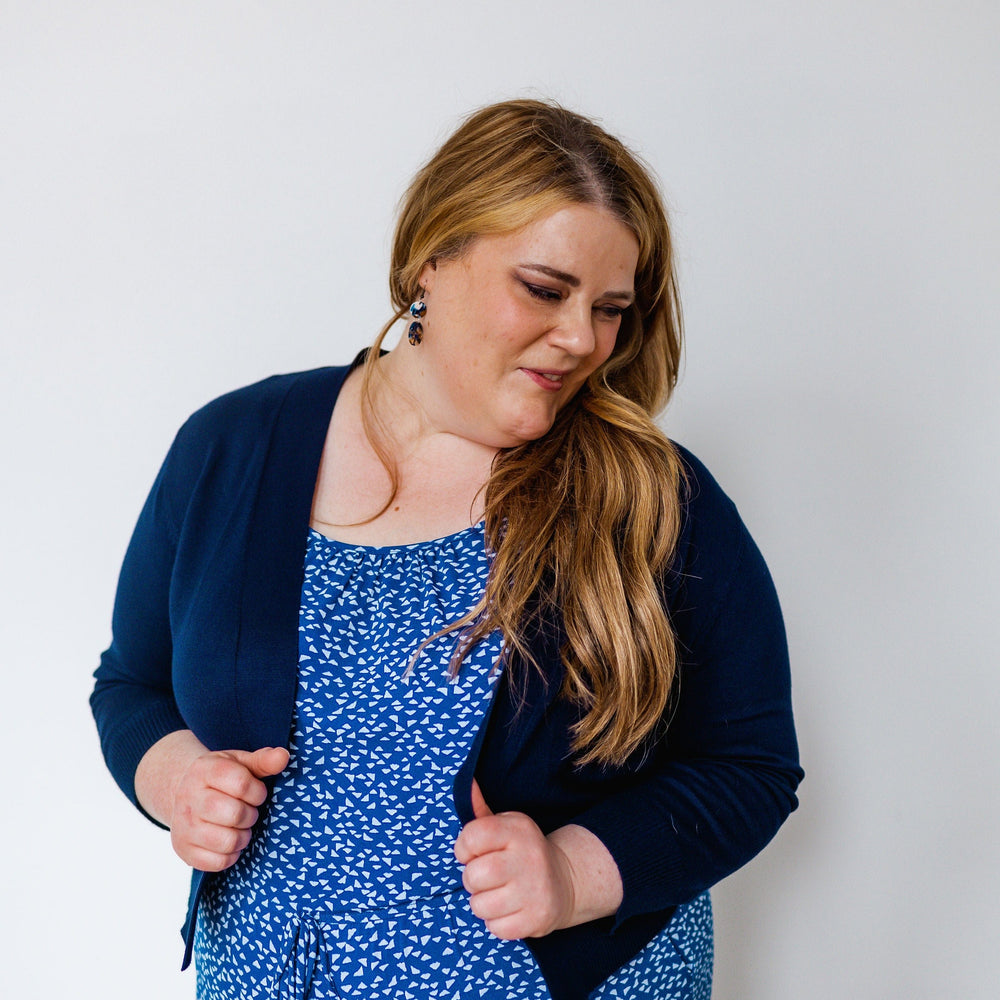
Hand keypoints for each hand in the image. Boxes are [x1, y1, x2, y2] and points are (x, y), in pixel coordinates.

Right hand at [168, 745, 288, 871]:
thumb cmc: (220, 778)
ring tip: (239, 826)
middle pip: (235, 814)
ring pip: (228, 841)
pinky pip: (218, 862)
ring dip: (243, 836)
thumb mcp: (240, 762)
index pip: (241, 784)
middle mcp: (189, 798)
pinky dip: (231, 854)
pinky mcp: (184, 851)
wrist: (184, 793)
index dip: (258, 792)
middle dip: (251, 815)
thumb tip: (283, 756)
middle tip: (248, 810)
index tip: (257, 793)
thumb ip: (263, 760)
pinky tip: (228, 840)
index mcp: (204, 771)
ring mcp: (184, 827)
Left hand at [453, 779, 575, 939]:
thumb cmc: (522, 851)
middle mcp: (528, 857)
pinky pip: (495, 928)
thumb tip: (467, 783)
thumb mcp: (506, 826)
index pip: (472, 836)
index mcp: (518, 829)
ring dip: (482, 903)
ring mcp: (534, 890)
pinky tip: (509, 908)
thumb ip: (481, 810)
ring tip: (498, 892)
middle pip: (473, 876)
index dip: (464, 848)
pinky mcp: (537, 919)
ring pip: (480, 906)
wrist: (565, 880)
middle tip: (486, 876)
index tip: (473, 852)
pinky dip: (496, 922)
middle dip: (472, 879)